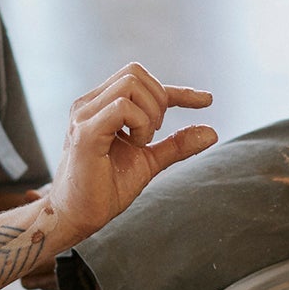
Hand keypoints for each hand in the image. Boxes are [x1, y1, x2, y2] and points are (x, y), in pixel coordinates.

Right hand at [45, 63, 215, 247]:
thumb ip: (176, 145)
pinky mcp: (85, 133)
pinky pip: (122, 108)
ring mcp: (84, 116)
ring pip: (131, 84)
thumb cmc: (105, 189)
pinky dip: (140, 124)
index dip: (178, 90)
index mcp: (100, 106)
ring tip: (141, 142)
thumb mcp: (149, 161)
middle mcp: (89, 104)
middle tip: (154, 136)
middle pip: (136, 73)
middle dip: (159, 101)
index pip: (141, 81)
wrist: (76, 217)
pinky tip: (135, 146)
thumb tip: (212, 132)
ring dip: (149, 114)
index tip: (207, 100)